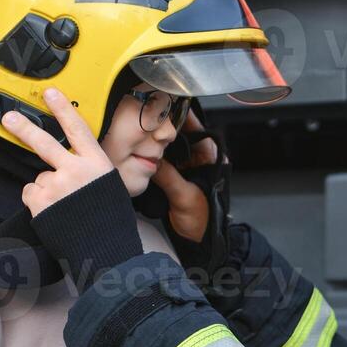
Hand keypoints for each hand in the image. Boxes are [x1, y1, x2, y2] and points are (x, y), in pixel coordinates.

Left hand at [6, 87, 114, 216]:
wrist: (104, 251)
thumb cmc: (110, 223)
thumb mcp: (110, 187)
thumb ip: (91, 171)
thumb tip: (75, 165)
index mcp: (96, 164)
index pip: (77, 129)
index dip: (62, 109)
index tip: (51, 93)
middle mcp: (75, 170)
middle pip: (43, 142)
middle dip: (23, 127)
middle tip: (8, 118)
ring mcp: (56, 185)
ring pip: (40, 177)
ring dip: (46, 189)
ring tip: (63, 206)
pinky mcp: (40, 202)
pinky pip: (31, 194)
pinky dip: (38, 202)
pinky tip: (53, 212)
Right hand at [150, 113, 220, 241]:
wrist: (200, 240)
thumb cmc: (203, 220)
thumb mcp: (185, 197)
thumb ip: (168, 177)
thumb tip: (150, 160)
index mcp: (209, 156)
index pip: (194, 126)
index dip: (178, 115)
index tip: (160, 106)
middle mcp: (197, 157)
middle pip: (178, 133)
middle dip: (161, 127)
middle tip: (142, 119)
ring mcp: (185, 165)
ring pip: (168, 145)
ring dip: (155, 141)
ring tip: (138, 132)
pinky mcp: (174, 175)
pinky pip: (162, 159)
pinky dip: (152, 155)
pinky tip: (139, 151)